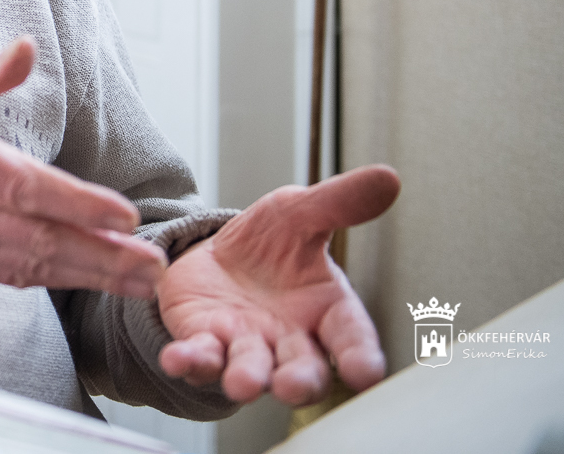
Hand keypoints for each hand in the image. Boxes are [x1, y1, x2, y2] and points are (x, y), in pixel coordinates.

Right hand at [0, 37, 166, 296]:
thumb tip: (25, 49)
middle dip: (102, 257)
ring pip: (27, 266)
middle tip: (151, 269)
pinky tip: (80, 280)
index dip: (81, 207)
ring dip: (85, 276)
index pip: (29, 189)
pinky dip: (46, 280)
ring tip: (132, 281)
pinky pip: (2, 274)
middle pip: (39, 241)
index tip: (126, 218)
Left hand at [156, 165, 400, 404]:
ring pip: (250, 371)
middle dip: (299, 381)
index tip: (365, 373)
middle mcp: (290, 341)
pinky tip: (176, 359)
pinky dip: (188, 362)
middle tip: (293, 386)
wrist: (216, 254)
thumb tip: (387, 177)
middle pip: (303, 370)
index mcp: (326, 311)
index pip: (351, 339)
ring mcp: (245, 347)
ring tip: (242, 382)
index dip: (360, 357)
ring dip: (246, 378)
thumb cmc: (271, 244)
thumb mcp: (299, 213)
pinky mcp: (202, 343)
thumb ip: (337, 204)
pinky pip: (197, 358)